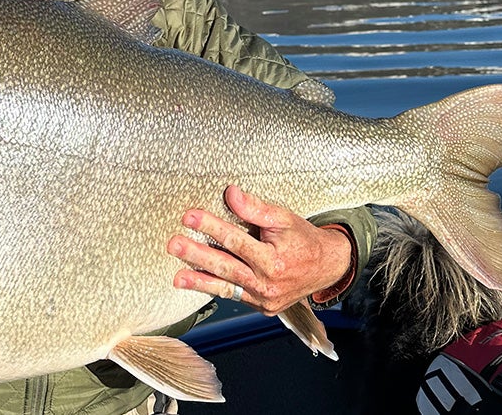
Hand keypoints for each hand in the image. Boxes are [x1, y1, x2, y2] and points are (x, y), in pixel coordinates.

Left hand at [166, 185, 351, 314]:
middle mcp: (268, 283)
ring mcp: (264, 299)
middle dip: (197, 255)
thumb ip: (256, 209)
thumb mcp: (284, 218)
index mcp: (275, 260)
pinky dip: (215, 289)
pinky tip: (196, 283)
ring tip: (177, 277)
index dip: (212, 227)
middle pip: (226, 266)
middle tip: (174, 245)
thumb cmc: (303, 240)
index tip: (190, 217)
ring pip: (226, 288)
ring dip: (199, 281)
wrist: (327, 267)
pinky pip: (234, 297)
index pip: (236, 241)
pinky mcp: (262, 307)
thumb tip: (232, 194)